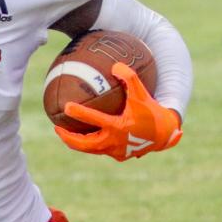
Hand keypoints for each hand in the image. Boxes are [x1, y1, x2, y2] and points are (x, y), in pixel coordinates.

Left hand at [55, 62, 181, 159]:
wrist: (165, 134)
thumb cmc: (151, 111)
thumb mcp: (142, 93)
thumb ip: (130, 78)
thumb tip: (115, 65)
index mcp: (118, 127)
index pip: (95, 120)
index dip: (80, 113)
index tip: (66, 107)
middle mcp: (114, 142)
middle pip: (84, 144)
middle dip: (68, 137)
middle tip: (57, 128)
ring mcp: (115, 151)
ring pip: (89, 149)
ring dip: (76, 142)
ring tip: (65, 134)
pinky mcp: (118, 156)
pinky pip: (99, 150)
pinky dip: (89, 144)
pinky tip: (83, 136)